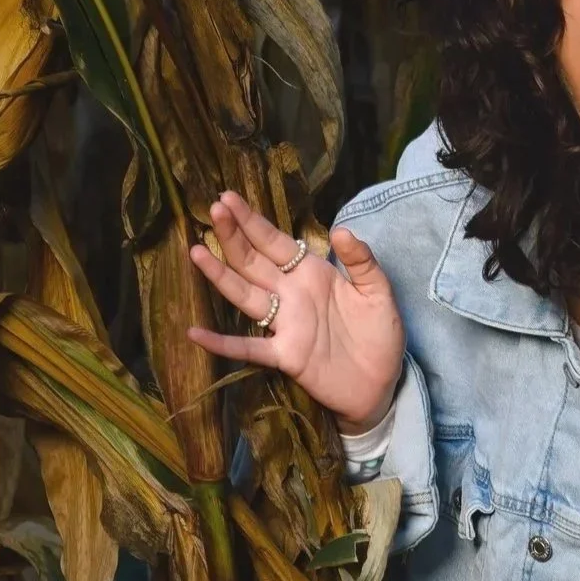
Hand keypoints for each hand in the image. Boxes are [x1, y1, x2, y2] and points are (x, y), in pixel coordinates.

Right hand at [189, 190, 406, 433]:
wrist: (383, 383)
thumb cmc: (379, 335)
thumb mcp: (378, 292)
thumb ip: (362, 261)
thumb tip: (341, 230)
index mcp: (312, 274)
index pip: (275, 242)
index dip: (253, 221)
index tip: (227, 197)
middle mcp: (291, 295)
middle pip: (253, 261)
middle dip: (233, 236)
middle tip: (213, 209)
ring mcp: (285, 325)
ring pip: (245, 295)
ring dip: (221, 274)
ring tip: (196, 251)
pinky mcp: (285, 355)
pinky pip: (248, 347)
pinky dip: (222, 342)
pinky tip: (195, 333)